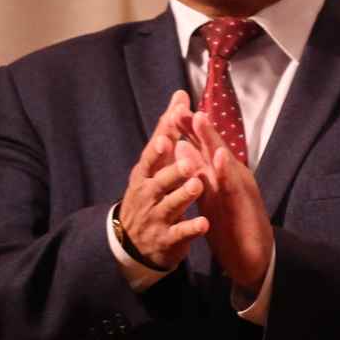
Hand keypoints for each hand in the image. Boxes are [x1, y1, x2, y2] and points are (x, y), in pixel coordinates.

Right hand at [117, 90, 209, 268]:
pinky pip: (180, 233)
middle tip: (188, 162)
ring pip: (170, 205)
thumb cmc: (150, 193)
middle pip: (158, 181)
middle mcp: (147, 194)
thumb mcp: (155, 164)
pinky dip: (191, 228)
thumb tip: (180, 96)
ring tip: (198, 184)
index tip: (168, 136)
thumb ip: (168, 131)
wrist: (133, 243)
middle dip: (172, 171)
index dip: (159, 147)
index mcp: (145, 175)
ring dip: (183, 195)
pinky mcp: (166, 239)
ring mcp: (156, 217)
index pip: (152, 157)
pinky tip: (205, 223)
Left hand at [175, 111, 273, 292]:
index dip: (188, 131)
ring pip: (224, 161)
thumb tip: (182, 147)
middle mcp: (232, 178)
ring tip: (200, 119)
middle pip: (213, 147)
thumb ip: (199, 173)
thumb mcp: (210, 198)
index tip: (171, 112)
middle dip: (198, 127)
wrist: (252, 258)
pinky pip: (234, 186)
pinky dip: (227, 170)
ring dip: (213, 140)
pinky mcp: (246, 205)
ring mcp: (240, 190)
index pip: (203, 149)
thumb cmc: (232, 227)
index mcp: (220, 177)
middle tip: (182, 106)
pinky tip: (220, 156)